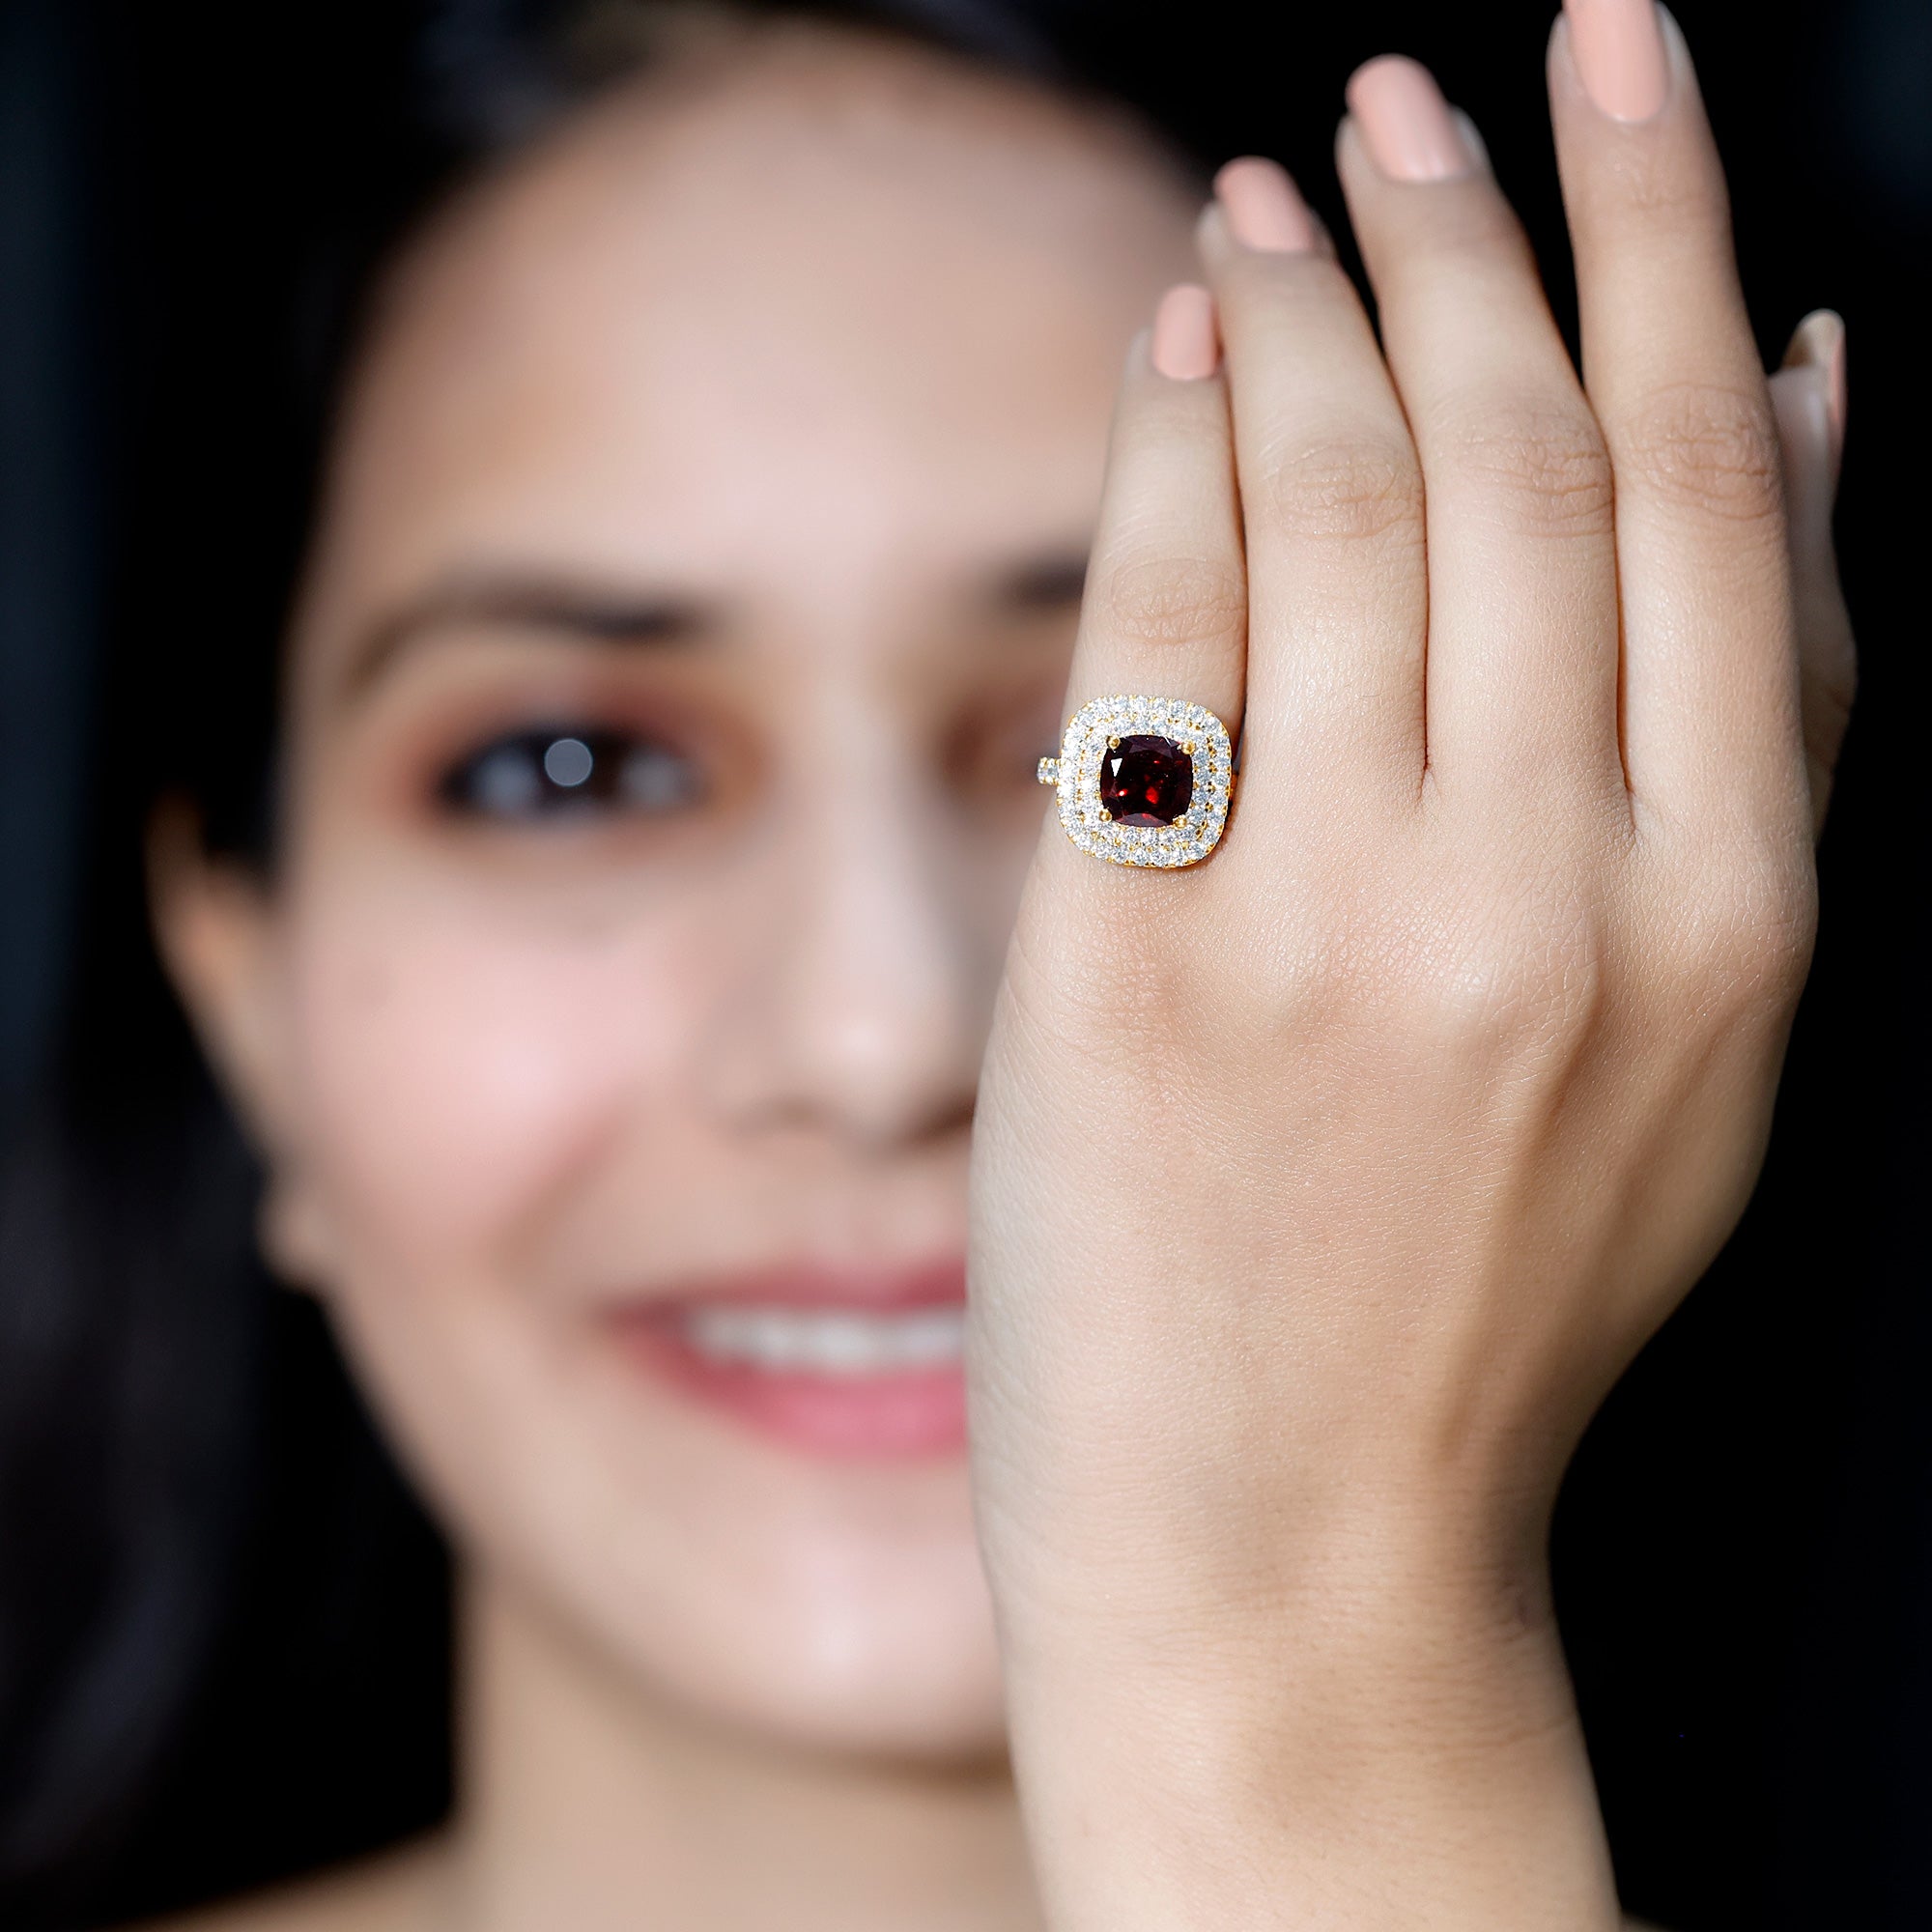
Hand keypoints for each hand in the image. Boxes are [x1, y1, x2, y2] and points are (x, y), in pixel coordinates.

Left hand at [966, 11, 1849, 1928]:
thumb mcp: (1705, 1035)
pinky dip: (1171, 453)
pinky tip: (1178, 339)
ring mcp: (1331, 934)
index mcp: (1727, 915)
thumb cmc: (1485, 1298)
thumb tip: (1803, 414)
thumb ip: (1753, 732)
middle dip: (1483, 228)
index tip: (1615, 77)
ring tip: (1288, 182)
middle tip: (1432, 85)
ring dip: (1321, 305)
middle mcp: (1547, 897)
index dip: (1656, 244)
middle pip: (1531, 462)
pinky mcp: (1132, 969)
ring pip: (1348, 511)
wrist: (1295, 1545)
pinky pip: (1157, 636)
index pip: (1707, 490)